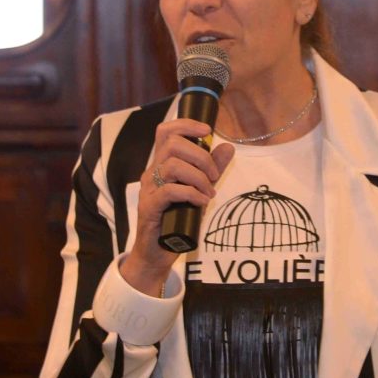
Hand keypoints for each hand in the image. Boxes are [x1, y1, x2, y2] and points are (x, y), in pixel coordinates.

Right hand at [120, 119, 233, 295]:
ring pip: (172, 165)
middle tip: (214, 176)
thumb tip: (228, 146)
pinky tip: (201, 202)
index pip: (166, 132)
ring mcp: (149, 189)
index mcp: (162, 164)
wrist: (157, 252)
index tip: (208, 131)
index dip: (186, 124)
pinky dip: (191, 193)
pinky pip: (170, 191)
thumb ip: (212, 169)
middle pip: (172, 144)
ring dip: (198, 176)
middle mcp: (152, 172)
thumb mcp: (199, 190)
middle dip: (201, 156)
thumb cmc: (177, 220)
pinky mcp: (149, 208)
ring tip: (209, 192)